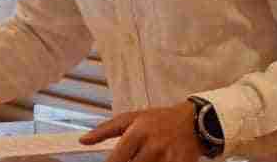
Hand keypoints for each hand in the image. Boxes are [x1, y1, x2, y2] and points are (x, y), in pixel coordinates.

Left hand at [79, 102, 201, 161]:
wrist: (193, 121)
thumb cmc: (158, 119)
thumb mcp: (131, 118)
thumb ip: (105, 130)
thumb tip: (83, 140)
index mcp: (138, 131)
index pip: (118, 157)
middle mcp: (153, 144)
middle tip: (135, 158)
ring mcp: (168, 156)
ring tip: (145, 158)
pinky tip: (156, 161)